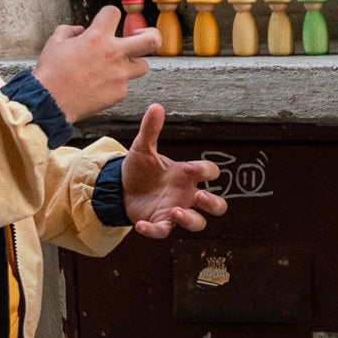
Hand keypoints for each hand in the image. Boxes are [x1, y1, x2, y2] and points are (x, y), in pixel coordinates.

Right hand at [31, 7, 159, 121]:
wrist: (51, 101)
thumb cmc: (51, 72)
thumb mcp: (55, 42)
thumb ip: (70, 31)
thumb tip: (80, 31)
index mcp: (97, 37)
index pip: (114, 13)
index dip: (109, 15)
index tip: (107, 21)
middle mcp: (114, 54)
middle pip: (152, 40)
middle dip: (152, 34)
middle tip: (141, 36)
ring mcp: (120, 75)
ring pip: (143, 65)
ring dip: (132, 63)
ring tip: (115, 66)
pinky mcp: (120, 92)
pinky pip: (125, 84)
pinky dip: (115, 83)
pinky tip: (99, 85)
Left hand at [119, 105, 226, 237]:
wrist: (119, 187)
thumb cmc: (140, 169)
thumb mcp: (143, 148)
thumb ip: (151, 130)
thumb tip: (156, 106)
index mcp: (187, 176)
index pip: (210, 173)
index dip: (205, 171)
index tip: (190, 169)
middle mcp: (187, 195)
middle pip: (217, 206)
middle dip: (213, 203)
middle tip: (199, 197)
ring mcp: (175, 211)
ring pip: (198, 223)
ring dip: (191, 220)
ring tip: (175, 211)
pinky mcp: (159, 222)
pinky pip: (164, 231)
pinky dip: (154, 230)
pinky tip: (141, 225)